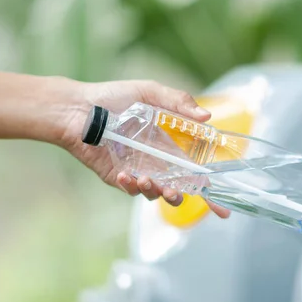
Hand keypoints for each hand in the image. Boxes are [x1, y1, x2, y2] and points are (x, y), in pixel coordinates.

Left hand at [59, 79, 230, 218]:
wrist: (79, 107)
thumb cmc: (114, 96)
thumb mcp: (150, 92)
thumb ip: (178, 102)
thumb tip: (206, 117)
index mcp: (171, 144)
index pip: (196, 170)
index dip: (209, 190)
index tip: (222, 209)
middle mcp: (157, 161)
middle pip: (179, 188)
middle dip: (180, 196)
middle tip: (176, 191)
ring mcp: (138, 171)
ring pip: (156, 193)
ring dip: (156, 191)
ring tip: (147, 180)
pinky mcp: (117, 177)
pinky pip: (130, 189)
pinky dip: (130, 186)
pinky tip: (124, 174)